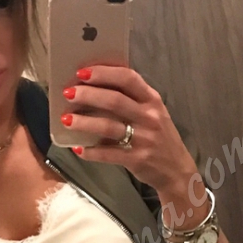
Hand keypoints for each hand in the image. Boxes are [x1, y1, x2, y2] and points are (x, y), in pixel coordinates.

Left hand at [62, 66, 198, 198]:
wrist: (177, 170)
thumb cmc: (159, 137)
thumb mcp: (153, 113)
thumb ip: (132, 99)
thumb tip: (95, 87)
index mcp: (152, 100)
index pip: (128, 78)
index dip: (104, 73)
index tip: (82, 72)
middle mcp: (149, 117)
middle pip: (114, 100)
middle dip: (88, 95)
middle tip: (68, 93)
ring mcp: (144, 139)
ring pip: (109, 126)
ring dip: (84, 122)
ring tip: (66, 120)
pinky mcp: (137, 159)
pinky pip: (109, 154)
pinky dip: (91, 151)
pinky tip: (78, 148)